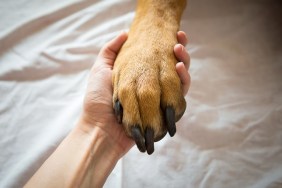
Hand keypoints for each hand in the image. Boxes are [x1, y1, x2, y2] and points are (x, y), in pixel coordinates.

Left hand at [79, 31, 190, 158]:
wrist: (100, 128)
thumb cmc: (97, 98)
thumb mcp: (100, 69)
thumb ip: (110, 51)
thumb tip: (125, 33)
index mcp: (140, 77)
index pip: (158, 58)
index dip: (166, 46)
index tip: (172, 33)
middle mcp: (152, 86)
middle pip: (172, 67)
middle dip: (179, 51)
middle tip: (180, 37)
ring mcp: (159, 99)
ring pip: (179, 79)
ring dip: (184, 62)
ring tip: (179, 50)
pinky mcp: (165, 111)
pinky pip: (180, 95)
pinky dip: (183, 81)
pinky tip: (179, 68)